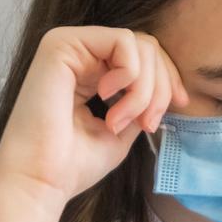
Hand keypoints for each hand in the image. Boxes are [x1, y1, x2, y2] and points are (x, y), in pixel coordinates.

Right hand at [0, 25, 188, 208]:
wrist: (41, 181)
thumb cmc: (74, 164)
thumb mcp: (124, 127)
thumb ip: (141, 101)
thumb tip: (168, 87)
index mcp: (91, 72)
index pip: (144, 56)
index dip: (168, 77)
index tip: (179, 104)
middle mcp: (79, 54)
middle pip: (147, 47)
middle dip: (161, 87)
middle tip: (147, 124)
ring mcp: (68, 45)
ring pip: (139, 44)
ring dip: (144, 88)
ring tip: (121, 121)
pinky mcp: (61, 43)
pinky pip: (122, 41)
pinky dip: (129, 74)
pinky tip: (108, 99)